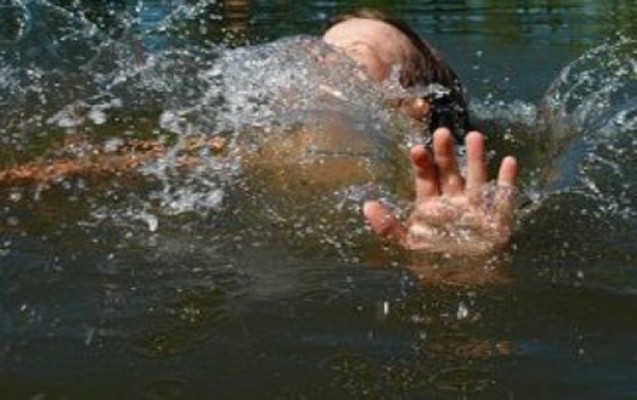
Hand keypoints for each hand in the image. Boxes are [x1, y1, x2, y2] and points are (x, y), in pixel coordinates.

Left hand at [363, 128, 517, 255]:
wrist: (463, 285)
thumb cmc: (434, 263)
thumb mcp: (407, 245)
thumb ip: (388, 227)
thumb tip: (367, 205)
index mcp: (432, 205)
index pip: (425, 178)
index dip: (422, 163)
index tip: (416, 149)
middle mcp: (454, 201)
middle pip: (449, 171)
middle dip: (445, 153)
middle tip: (441, 132)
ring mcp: (476, 207)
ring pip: (475, 177)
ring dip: (476, 157)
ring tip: (474, 135)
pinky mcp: (497, 218)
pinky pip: (504, 196)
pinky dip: (507, 181)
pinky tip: (510, 162)